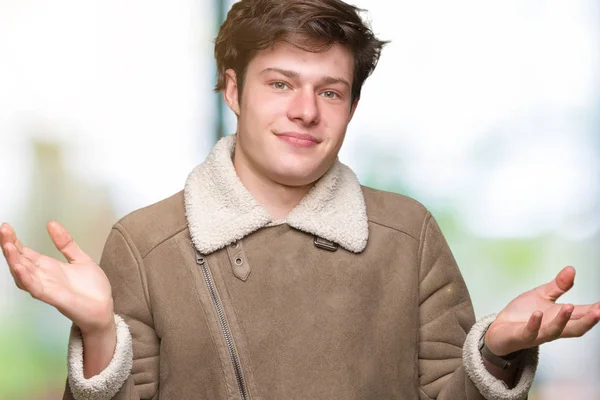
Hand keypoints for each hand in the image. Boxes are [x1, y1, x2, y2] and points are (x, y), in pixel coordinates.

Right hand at [1, 221, 113, 334]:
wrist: (104, 308)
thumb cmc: (92, 288)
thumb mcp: (80, 259)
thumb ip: (66, 243)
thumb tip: (51, 223)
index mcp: (48, 267)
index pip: (25, 252)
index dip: (14, 240)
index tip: (6, 227)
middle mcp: (43, 277)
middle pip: (20, 260)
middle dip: (10, 246)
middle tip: (3, 230)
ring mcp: (46, 287)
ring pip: (23, 273)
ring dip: (14, 260)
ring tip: (7, 246)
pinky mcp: (53, 297)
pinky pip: (35, 288)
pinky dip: (26, 278)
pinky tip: (19, 267)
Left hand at [485, 266, 599, 355]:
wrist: (499, 329)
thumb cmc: (522, 314)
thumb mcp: (541, 295)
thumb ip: (558, 285)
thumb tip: (571, 269)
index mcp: (559, 317)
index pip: (581, 315)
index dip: (594, 311)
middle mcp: (552, 327)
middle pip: (575, 328)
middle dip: (588, 320)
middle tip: (599, 311)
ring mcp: (538, 333)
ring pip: (554, 331)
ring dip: (562, 320)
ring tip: (568, 307)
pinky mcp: (522, 336)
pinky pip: (530, 332)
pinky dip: (535, 324)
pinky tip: (538, 314)